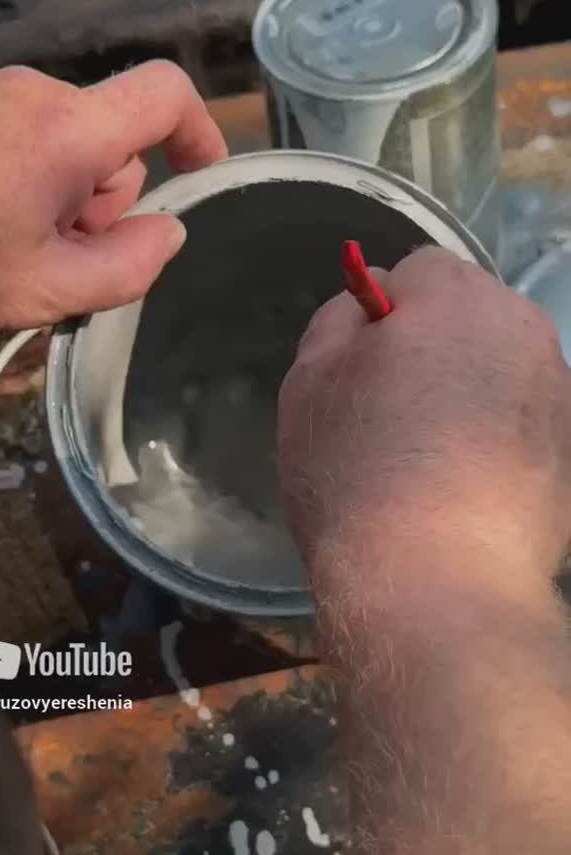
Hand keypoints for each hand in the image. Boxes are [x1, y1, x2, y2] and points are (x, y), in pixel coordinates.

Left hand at [0, 61, 225, 337]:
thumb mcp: (45, 291)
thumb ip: (128, 266)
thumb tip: (167, 231)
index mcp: (66, 130)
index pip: (164, 92)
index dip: (200, 129)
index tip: (202, 173)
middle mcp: (33, 90)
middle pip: (113, 136)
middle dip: (104, 201)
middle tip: (57, 258)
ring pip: (70, 140)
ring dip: (64, 193)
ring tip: (10, 245)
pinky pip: (26, 132)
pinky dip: (29, 176)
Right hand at [278, 247, 570, 581]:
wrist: (435, 583)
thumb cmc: (358, 472)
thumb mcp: (308, 384)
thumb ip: (338, 321)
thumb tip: (367, 308)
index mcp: (460, 298)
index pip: (418, 271)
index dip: (383, 315)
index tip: (362, 370)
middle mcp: (526, 331)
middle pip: (470, 316)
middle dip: (435, 347)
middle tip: (393, 413)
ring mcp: (560, 394)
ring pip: (501, 369)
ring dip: (470, 392)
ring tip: (432, 461)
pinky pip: (523, 424)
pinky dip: (498, 441)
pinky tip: (467, 493)